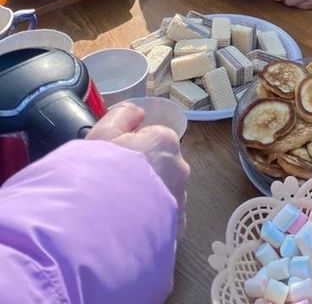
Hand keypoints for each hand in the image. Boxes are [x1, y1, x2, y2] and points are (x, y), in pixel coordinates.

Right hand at [85, 101, 188, 235]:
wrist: (97, 230)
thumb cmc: (98, 175)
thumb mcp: (101, 134)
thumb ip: (122, 115)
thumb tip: (136, 112)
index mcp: (165, 142)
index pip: (153, 138)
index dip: (131, 149)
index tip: (114, 162)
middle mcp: (179, 170)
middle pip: (161, 167)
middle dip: (143, 175)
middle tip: (114, 188)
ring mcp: (179, 204)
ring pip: (163, 198)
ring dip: (147, 203)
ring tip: (118, 214)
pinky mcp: (175, 234)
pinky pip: (163, 225)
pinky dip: (149, 227)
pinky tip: (128, 233)